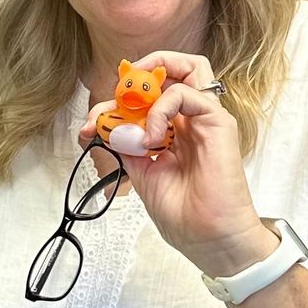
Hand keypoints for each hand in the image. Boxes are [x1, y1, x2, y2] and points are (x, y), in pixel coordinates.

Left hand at [78, 50, 271, 280]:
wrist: (210, 239)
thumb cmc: (185, 215)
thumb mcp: (142, 174)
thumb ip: (128, 146)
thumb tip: (105, 125)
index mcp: (175, 131)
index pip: (147, 96)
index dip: (115, 103)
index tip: (90, 126)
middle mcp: (192, 120)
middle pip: (172, 71)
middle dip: (138, 75)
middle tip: (116, 97)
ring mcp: (206, 119)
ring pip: (188, 67)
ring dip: (153, 77)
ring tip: (132, 104)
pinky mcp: (218, 123)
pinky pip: (185, 93)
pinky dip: (159, 108)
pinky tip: (150, 137)